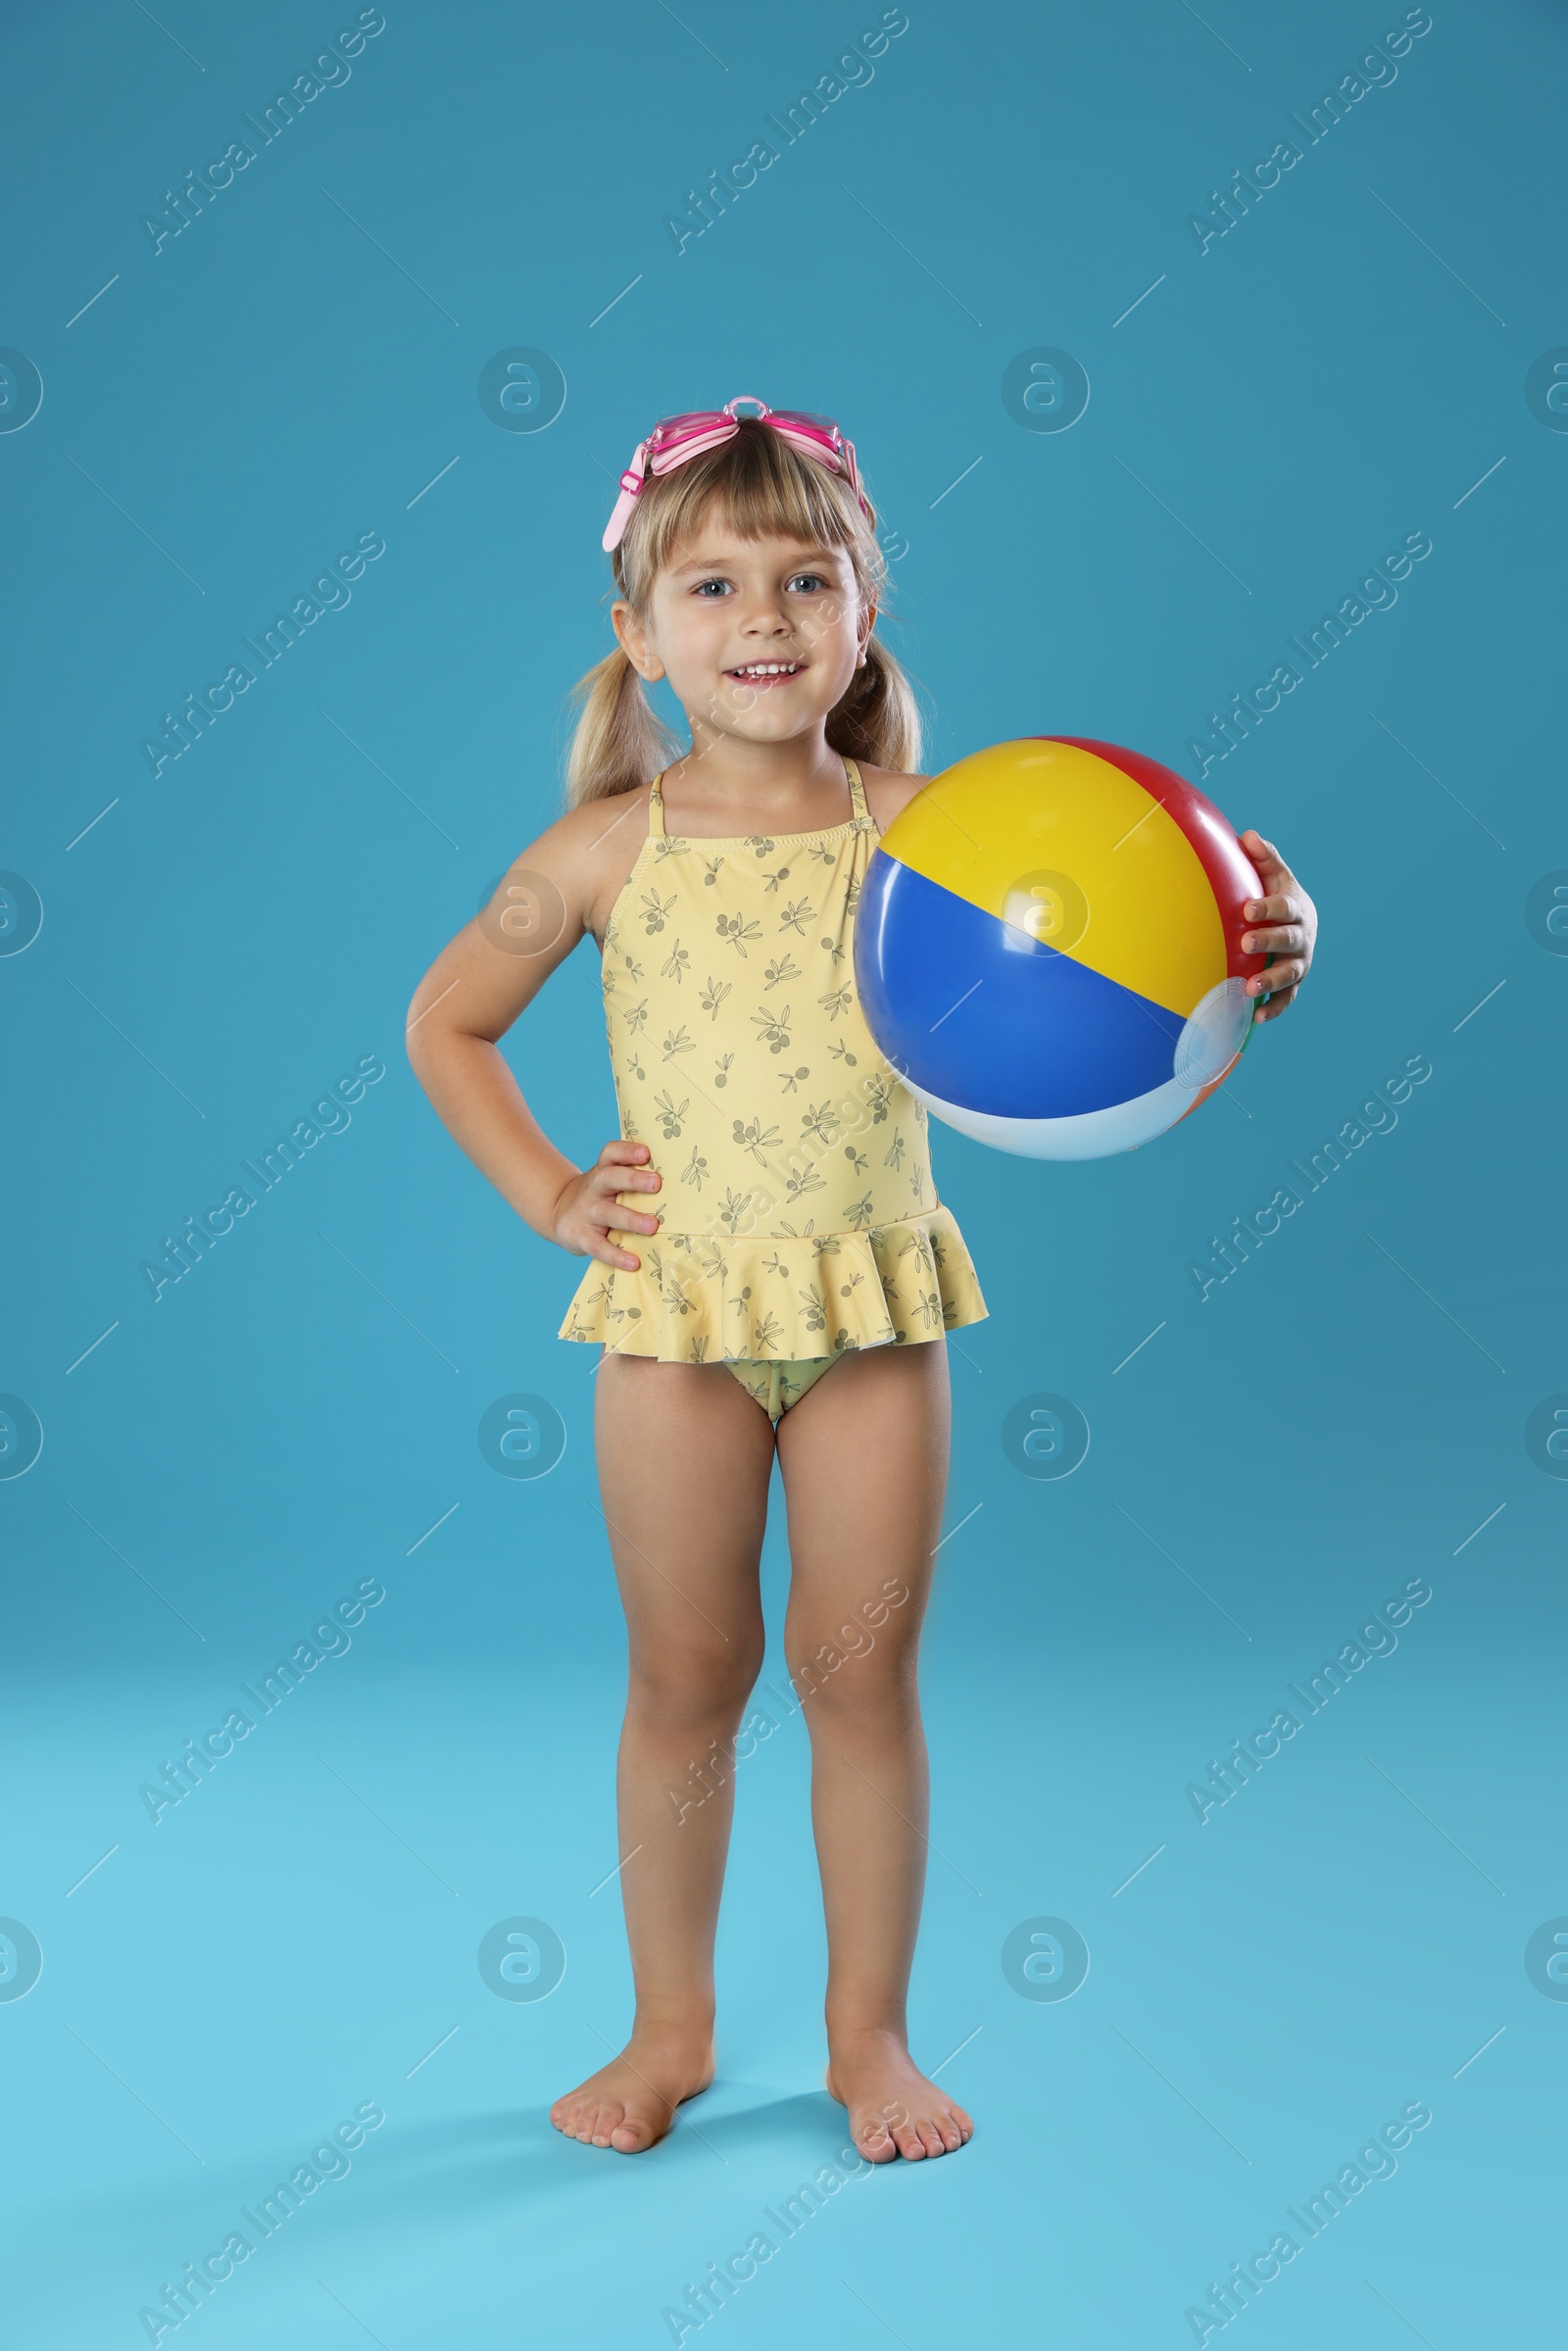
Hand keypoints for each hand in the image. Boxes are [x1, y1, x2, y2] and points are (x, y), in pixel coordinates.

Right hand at [551, 1139, 660, 1269]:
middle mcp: (594, 1188)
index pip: (611, 1153)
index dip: (627, 1151)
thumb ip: (635, 1180)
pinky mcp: (580, 1237)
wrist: (560, 1213)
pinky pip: (598, 1247)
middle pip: (610, 1178)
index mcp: (603, 1170)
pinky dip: (616, 1255)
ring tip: (653, 1225)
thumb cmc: (601, 1197)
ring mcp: (586, 1212)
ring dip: (631, 1219)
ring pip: (608, 1213)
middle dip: (633, 1180)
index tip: (646, 1153)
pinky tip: (634, 1262)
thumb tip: (681, 1186)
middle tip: (656, 1183)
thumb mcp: (610, 1182)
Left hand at [1238, 832, 1315, 1024]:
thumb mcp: (1274, 876)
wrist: (1300, 925)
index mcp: (1296, 909)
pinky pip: (1287, 999)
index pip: (1284, 907)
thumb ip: (1263, 859)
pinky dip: (1274, 1009)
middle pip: (1288, 940)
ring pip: (1289, 973)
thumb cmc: (1277, 897)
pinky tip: (1256, 1018)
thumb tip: (1248, 836)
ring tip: (1249, 988)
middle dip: (1268, 941)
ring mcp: (1299, 963)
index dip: (1267, 907)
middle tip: (1245, 943)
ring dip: (1271, 981)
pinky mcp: (1293, 985)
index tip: (1247, 909)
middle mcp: (1302, 938)